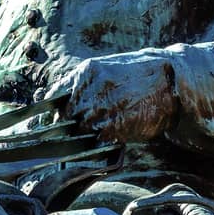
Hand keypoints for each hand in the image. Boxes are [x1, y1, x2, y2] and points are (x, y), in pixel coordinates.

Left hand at [48, 53, 177, 142]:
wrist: (173, 80)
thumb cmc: (137, 75)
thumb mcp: (105, 69)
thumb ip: (81, 85)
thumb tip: (53, 104)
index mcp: (84, 74)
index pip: (52, 98)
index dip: (45, 114)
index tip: (41, 125)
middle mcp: (89, 92)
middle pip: (64, 120)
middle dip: (67, 128)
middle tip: (75, 131)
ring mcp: (101, 112)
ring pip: (79, 134)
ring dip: (85, 138)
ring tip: (102, 130)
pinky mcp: (114, 129)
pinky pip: (96, 144)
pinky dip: (99, 145)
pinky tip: (111, 136)